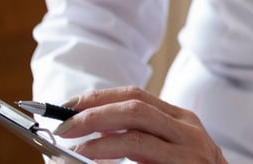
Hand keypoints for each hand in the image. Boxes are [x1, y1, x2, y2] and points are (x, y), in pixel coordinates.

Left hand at [53, 86, 225, 163]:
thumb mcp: (168, 151)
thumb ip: (141, 138)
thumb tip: (97, 131)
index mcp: (180, 118)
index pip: (135, 95)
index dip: (99, 97)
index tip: (68, 106)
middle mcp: (187, 127)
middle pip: (134, 106)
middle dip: (93, 112)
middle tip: (64, 125)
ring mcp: (189, 146)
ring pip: (137, 127)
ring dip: (98, 132)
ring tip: (74, 143)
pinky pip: (143, 150)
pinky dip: (111, 151)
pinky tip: (94, 157)